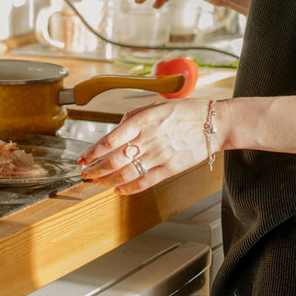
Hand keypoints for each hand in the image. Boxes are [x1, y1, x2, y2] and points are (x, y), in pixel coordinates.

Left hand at [78, 98, 224, 194]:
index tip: (82, 158)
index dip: (92, 152)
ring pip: (126, 173)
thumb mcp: (154, 106)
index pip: (109, 140)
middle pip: (114, 160)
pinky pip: (145, 182)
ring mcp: (159, 156)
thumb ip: (132, 119)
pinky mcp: (170, 169)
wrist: (212, 123)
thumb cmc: (184, 112)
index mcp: (142, 122)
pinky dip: (129, 188)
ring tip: (97, 183)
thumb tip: (115, 132)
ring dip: (107, 180)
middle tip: (85, 174)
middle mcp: (148, 140)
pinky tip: (119, 190)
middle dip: (95, 169)